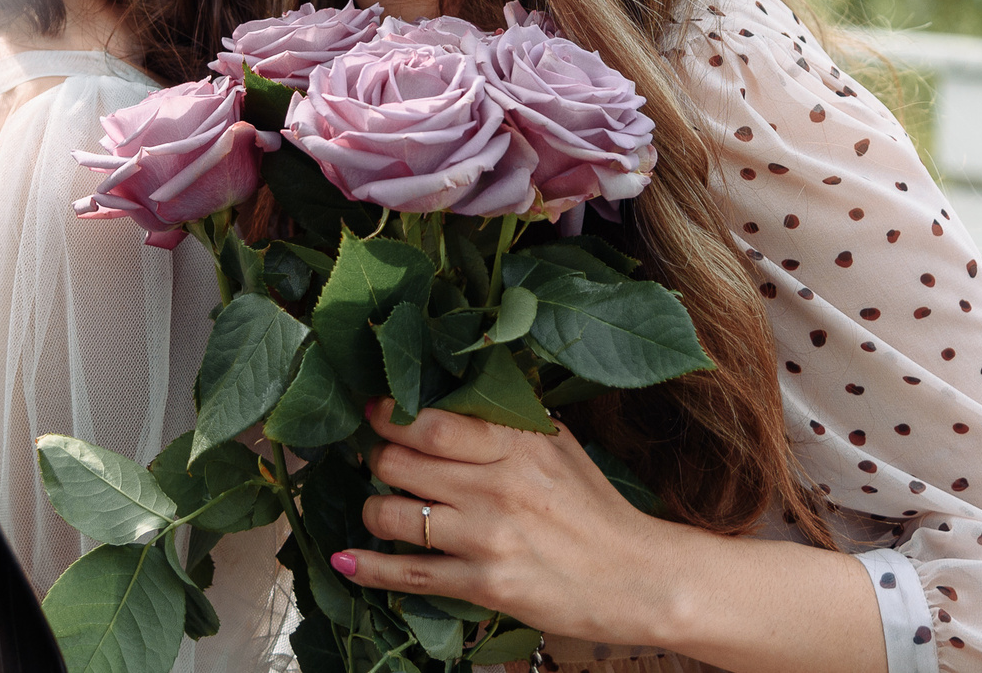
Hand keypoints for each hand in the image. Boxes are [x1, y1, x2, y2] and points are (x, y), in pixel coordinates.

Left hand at [343, 399, 664, 643]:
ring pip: (394, 516)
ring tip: (380, 508)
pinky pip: (409, 575)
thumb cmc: (594, 508)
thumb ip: (507, 421)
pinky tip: (346, 560)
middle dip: (377, 460)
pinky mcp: (484, 585)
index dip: (389, 415)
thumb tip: (452, 396)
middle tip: (378, 460)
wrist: (635, 578)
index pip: (431, 423)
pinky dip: (369, 568)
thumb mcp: (559, 446)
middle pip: (400, 464)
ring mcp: (487, 538)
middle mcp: (497, 487)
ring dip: (374, 511)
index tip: (375, 411)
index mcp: (517, 444)